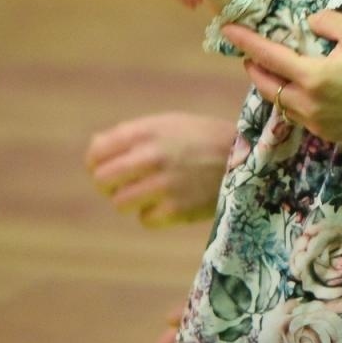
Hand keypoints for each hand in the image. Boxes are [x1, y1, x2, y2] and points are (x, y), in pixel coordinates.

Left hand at [84, 112, 232, 225]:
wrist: (247, 158)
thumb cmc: (202, 139)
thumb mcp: (169, 124)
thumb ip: (132, 135)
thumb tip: (95, 149)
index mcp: (147, 132)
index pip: (97, 152)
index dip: (96, 163)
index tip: (104, 167)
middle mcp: (152, 157)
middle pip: (103, 180)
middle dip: (108, 185)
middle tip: (123, 185)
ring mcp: (164, 185)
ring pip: (120, 203)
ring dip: (130, 201)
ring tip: (150, 193)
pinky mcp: (176, 210)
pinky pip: (145, 219)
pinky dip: (153, 214)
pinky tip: (170, 202)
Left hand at [222, 12, 341, 165]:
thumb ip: (327, 22)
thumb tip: (309, 24)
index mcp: (313, 77)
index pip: (268, 56)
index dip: (245, 41)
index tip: (227, 29)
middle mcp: (308, 103)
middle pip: (265, 85)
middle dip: (253, 67)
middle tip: (251, 51)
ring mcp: (317, 123)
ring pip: (280, 103)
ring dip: (271, 85)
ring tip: (273, 69)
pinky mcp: (328, 133)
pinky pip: (298, 115)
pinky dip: (291, 100)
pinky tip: (301, 88)